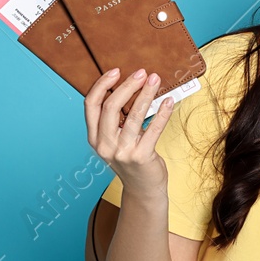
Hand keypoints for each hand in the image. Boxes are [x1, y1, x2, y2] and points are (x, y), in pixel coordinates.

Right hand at [85, 67, 175, 198]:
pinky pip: (154, 128)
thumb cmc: (131, 160)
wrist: (143, 189)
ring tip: (155, 80)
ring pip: (133, 115)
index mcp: (94, 138)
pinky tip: (168, 101)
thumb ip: (115, 120)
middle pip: (111, 106)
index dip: (102, 85)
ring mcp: (122, 151)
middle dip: (127, 86)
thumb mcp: (115, 140)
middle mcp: (104, 144)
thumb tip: (128, 87)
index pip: (91, 105)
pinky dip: (162, 112)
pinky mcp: (141, 156)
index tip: (116, 71)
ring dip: (146, 94)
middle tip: (142, 73)